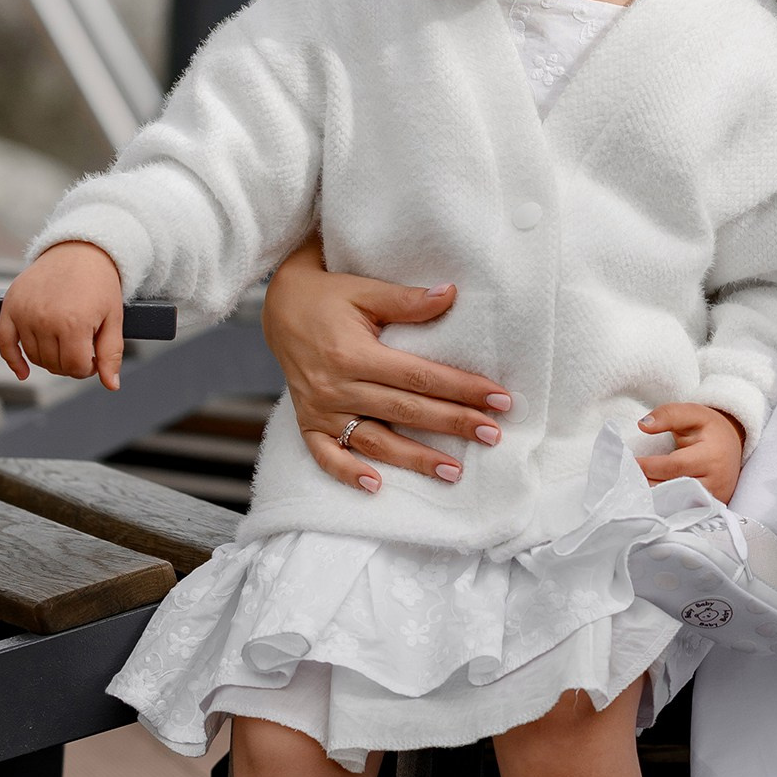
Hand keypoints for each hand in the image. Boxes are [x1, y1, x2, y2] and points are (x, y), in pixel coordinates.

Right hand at [0, 241, 126, 388]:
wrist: (81, 249)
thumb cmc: (100, 284)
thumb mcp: (113, 317)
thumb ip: (110, 353)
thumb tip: (111, 385)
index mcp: (74, 324)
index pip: (76, 368)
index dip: (88, 368)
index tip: (95, 356)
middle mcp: (45, 320)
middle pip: (54, 365)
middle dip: (71, 363)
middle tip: (82, 348)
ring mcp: (25, 313)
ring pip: (34, 356)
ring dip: (50, 358)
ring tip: (65, 342)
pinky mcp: (10, 306)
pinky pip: (4, 342)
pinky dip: (12, 360)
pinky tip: (23, 372)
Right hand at [264, 238, 511, 490]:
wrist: (279, 306)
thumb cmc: (329, 296)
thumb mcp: (366, 290)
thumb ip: (407, 300)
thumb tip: (452, 294)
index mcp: (354, 354)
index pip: (418, 377)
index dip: (461, 388)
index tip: (498, 398)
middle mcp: (336, 386)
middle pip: (405, 411)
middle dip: (452, 423)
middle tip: (492, 434)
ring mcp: (320, 409)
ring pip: (374, 440)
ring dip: (414, 458)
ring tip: (453, 471)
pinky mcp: (308, 422)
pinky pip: (326, 455)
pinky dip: (348, 473)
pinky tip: (377, 486)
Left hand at [636, 403, 745, 503]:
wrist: (732, 448)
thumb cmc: (709, 430)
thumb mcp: (692, 414)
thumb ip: (668, 415)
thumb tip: (643, 425)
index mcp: (711, 456)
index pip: (674, 466)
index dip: (648, 466)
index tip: (628, 463)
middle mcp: (715, 482)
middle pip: (674, 490)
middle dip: (647, 485)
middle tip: (625, 480)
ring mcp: (714, 500)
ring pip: (676, 505)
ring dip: (653, 499)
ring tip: (633, 490)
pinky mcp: (709, 511)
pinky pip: (682, 513)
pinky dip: (664, 508)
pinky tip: (649, 501)